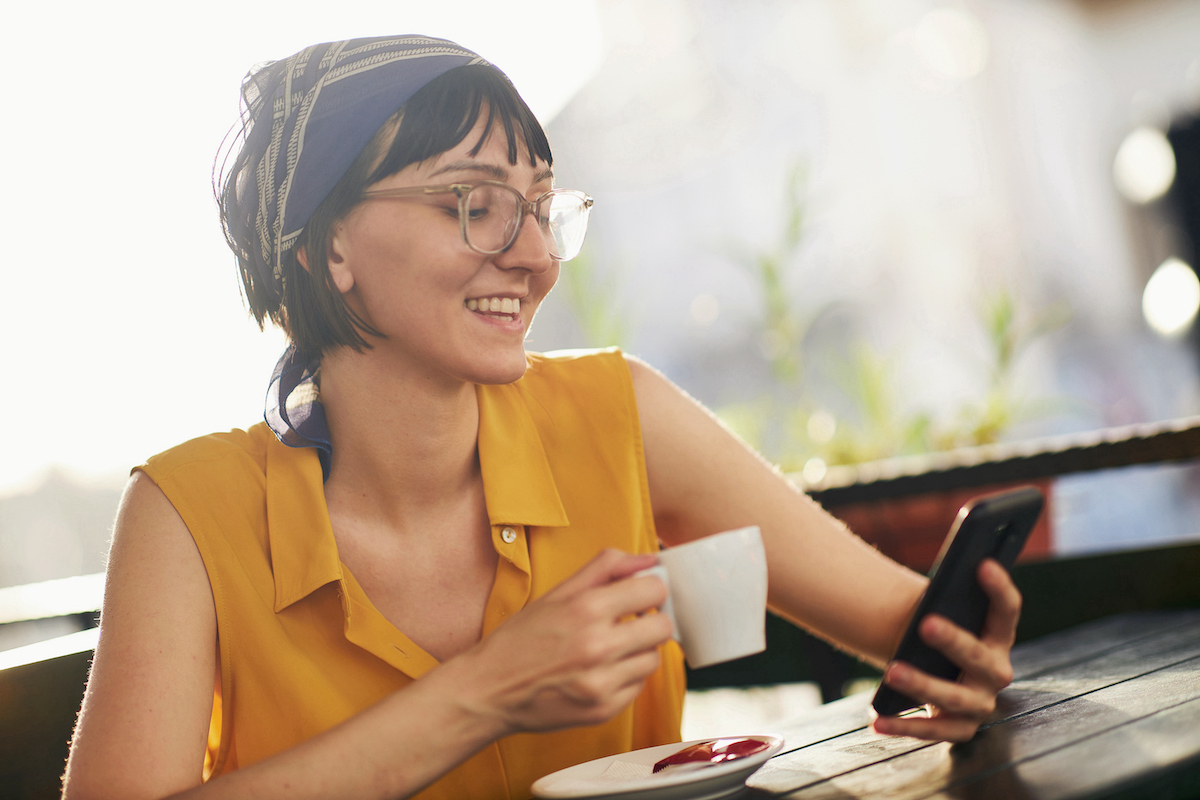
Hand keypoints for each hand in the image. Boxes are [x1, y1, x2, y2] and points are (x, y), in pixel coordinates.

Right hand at [448, 549, 674, 735]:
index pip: (654, 590)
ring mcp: (601, 683)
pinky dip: (625, 677)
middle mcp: (597, 646)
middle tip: (629, 622)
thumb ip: (605, 568)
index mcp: (586, 608)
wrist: (488, 690)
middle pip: (663, 627)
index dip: (650, 590)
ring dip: (638, 651)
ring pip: (653, 659)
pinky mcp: (602, 710)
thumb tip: (648, 559)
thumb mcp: (557, 593)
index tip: (639, 596)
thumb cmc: (520, 639)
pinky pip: (638, 687)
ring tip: (610, 649)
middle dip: (651, 620)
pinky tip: (600, 671)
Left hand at [872, 559, 1020, 741]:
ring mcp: (980, 704)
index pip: (1007, 611)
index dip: (999, 588)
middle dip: (954, 640)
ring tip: (892, 671)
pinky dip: (902, 725)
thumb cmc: (937, 638)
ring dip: (922, 684)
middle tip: (925, 624)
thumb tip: (919, 591)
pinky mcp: (959, 729)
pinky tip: (876, 719)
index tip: (983, 563)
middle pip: (979, 657)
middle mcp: (996, 673)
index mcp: (997, 637)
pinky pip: (931, 730)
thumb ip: (942, 602)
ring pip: (953, 696)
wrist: (935, 676)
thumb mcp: (943, 616)